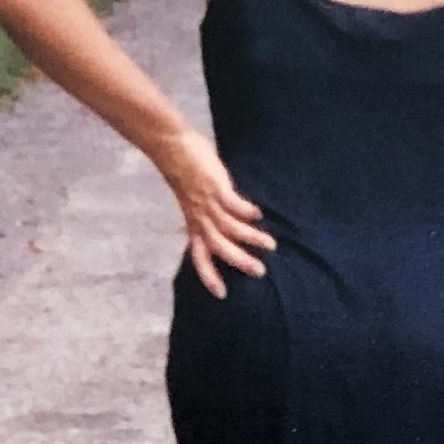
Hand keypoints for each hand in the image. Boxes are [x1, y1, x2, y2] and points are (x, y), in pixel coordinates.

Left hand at [153, 128, 273, 298]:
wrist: (173, 149)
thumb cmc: (185, 174)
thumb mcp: (193, 202)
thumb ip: (208, 215)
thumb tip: (230, 225)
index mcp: (194, 225)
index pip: (199, 257)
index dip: (209, 276)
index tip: (221, 294)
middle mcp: (200, 219)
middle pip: (220, 248)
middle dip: (239, 261)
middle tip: (259, 271)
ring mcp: (208, 204)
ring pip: (231, 229)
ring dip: (251, 238)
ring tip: (270, 245)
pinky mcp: (216, 188)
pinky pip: (233, 204)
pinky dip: (246, 211)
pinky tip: (259, 214)